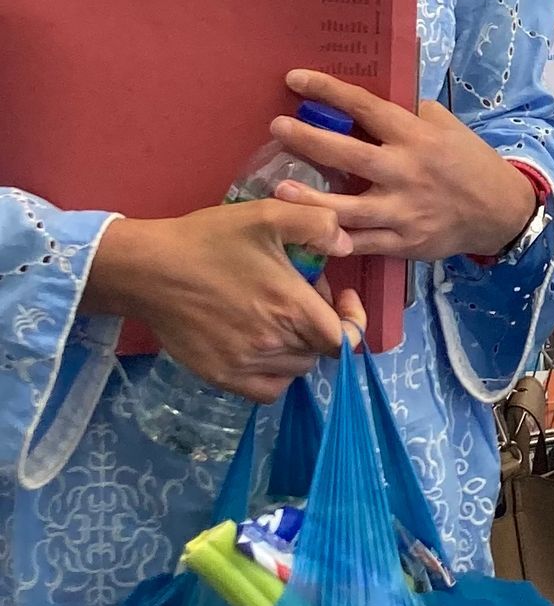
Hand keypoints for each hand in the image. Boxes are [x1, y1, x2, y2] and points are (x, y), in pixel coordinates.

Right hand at [85, 199, 352, 401]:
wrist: (149, 269)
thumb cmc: (210, 240)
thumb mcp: (267, 214)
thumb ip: (317, 223)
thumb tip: (346, 245)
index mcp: (290, 307)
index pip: (344, 338)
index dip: (351, 319)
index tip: (340, 296)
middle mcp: (273, 342)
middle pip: (319, 350)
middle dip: (319, 323)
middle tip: (298, 293)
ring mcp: (245, 364)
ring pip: (295, 370)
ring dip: (298, 346)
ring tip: (278, 315)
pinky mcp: (220, 377)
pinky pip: (267, 390)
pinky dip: (276, 375)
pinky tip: (265, 347)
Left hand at [270, 69, 535, 262]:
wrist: (498, 211)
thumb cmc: (468, 162)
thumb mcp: (447, 126)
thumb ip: (410, 115)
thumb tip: (368, 104)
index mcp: (416, 136)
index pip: (366, 106)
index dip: (329, 91)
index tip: (296, 78)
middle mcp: (406, 171)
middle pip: (349, 154)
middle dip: (309, 140)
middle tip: (277, 128)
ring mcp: (402, 210)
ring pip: (348, 207)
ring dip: (311, 198)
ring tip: (279, 190)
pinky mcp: (402, 242)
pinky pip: (361, 243)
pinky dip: (335, 240)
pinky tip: (308, 234)